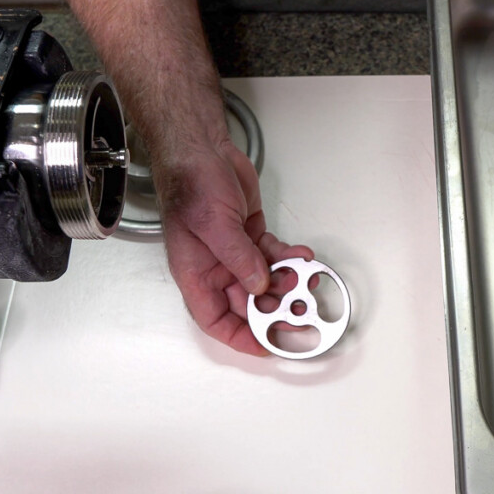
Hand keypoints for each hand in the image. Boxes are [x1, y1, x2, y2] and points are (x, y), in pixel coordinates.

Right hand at [157, 136, 312, 355]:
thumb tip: (259, 286)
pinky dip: (289, 258)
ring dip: (286, 282)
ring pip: (265, 282)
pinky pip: (273, 257)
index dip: (241, 338)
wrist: (201, 148)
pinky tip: (302, 255)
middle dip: (274, 311)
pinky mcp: (250, 237)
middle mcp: (214, 269)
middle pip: (247, 305)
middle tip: (300, 313)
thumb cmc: (189, 182)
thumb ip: (238, 258)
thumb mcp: (214, 224)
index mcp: (195, 274)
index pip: (216, 321)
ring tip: (304, 278)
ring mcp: (234, 254)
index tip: (267, 345)